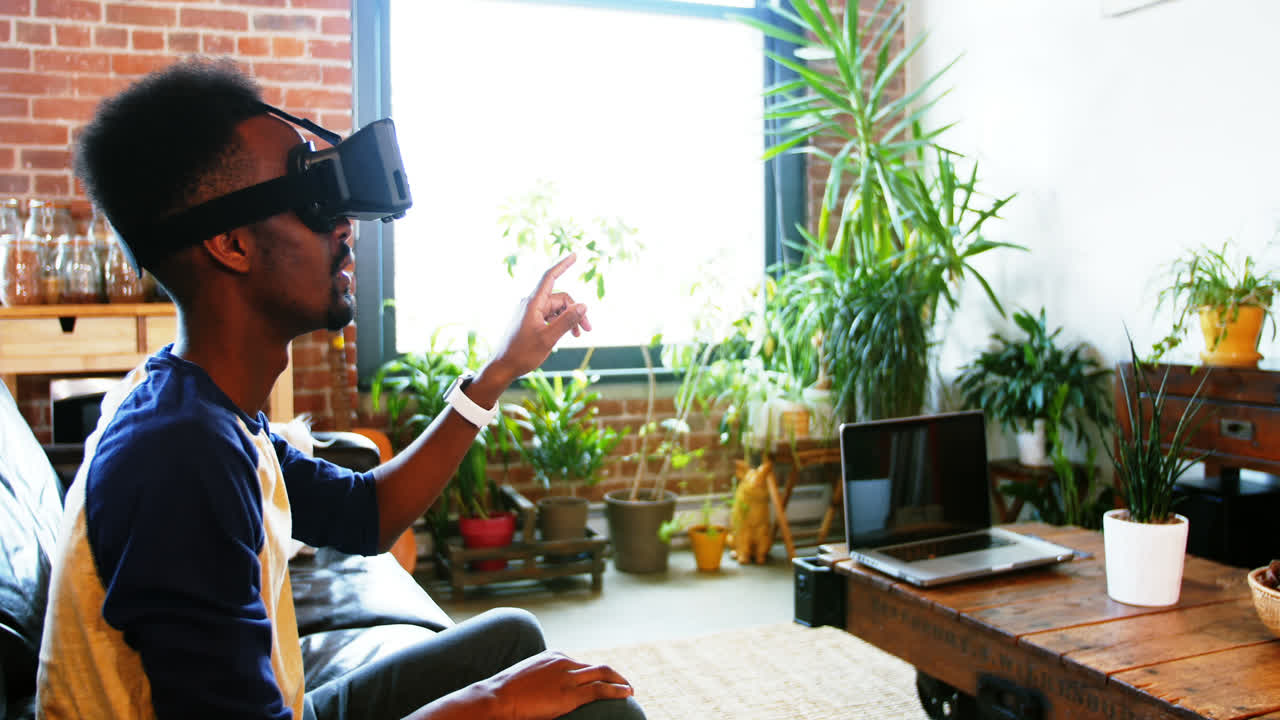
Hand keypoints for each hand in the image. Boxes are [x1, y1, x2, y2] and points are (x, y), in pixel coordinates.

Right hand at [482, 650, 633, 719]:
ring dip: (620, 682)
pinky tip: (627, 694)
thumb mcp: (528, 677)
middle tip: (625, 683)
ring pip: (603, 675)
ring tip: (630, 690)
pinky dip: (616, 691)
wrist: (497, 697)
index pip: (582, 664)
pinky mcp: (570, 695)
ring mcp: (568, 677)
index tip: (603, 680)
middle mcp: (564, 662)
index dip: (595, 674)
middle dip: (614, 675)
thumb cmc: (506, 692)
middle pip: (597, 666)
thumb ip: (542, 678)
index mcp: (554, 656)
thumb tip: (546, 690)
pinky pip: (600, 690)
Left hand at [488, 254, 591, 382]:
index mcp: (533, 303)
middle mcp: (531, 304)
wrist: (503, 367)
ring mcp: (530, 312)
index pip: (550, 277)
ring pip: (556, 308)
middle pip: (560, 298)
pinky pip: (549, 316)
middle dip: (575, 311)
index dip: (563, 265)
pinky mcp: (530, 320)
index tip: (574, 255)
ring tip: (579, 335)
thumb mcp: (549, 338)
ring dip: (569, 318)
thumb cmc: (523, 353)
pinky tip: (567, 335)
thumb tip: (583, 305)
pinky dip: (560, 323)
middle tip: (588, 329)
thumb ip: (567, 321)